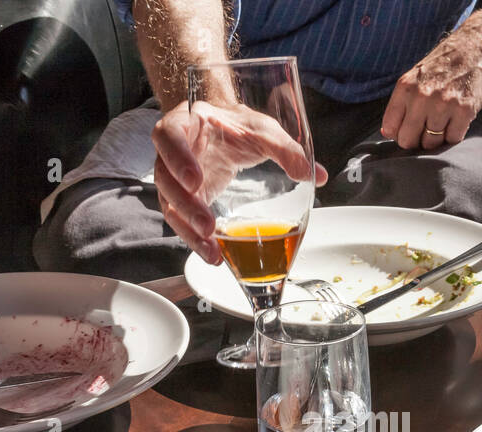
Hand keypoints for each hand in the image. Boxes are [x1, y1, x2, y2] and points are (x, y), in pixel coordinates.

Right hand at [151, 101, 327, 263]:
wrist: (224, 130)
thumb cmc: (237, 126)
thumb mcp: (262, 131)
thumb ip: (286, 149)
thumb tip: (316, 175)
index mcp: (185, 124)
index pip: (169, 137)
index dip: (177, 159)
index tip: (195, 181)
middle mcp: (171, 153)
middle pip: (165, 180)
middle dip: (185, 206)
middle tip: (208, 226)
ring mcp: (174, 180)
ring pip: (171, 207)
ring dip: (189, 231)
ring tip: (212, 250)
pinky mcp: (183, 202)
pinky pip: (183, 223)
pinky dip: (197, 241)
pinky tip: (216, 256)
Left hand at [380, 16, 481, 150]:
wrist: (476, 46)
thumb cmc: (444, 65)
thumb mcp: (415, 77)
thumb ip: (400, 104)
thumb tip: (387, 133)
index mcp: (405, 87)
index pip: (391, 129)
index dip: (399, 134)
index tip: (409, 130)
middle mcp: (422, 96)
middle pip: (408, 141)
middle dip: (416, 141)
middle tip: (426, 131)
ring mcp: (444, 104)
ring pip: (431, 144)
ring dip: (437, 139)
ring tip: (443, 122)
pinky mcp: (464, 110)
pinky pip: (453, 140)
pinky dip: (454, 135)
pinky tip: (456, 121)